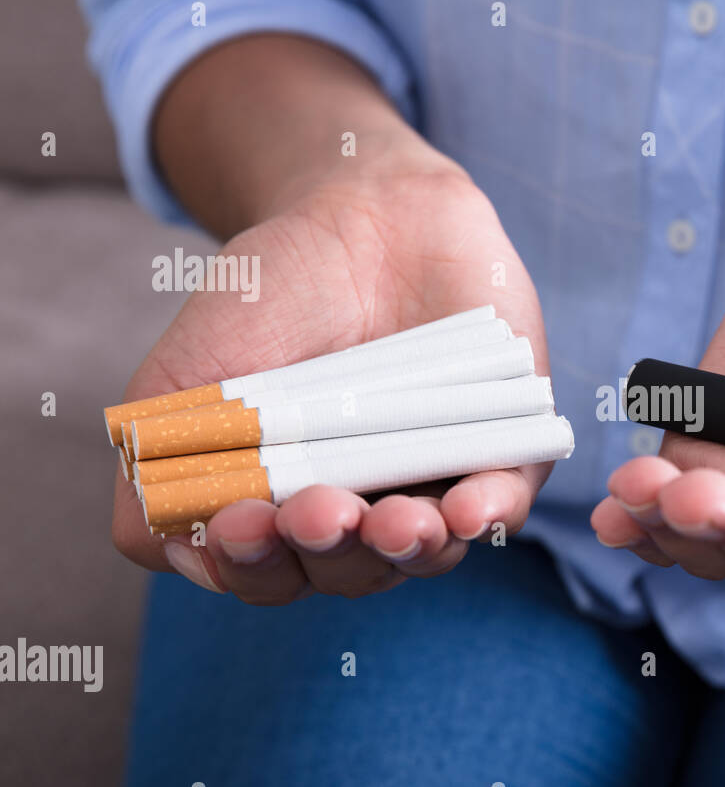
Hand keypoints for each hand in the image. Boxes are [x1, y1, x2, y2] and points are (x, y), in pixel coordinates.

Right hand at [113, 146, 550, 603]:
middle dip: (327, 552)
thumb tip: (176, 551)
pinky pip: (506, 501)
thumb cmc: (271, 303)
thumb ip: (156, 471)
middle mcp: (363, 514)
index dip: (252, 564)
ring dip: (405, 547)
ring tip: (391, 522)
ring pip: (425, 550)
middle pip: (348, 572)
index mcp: (284, 510)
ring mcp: (435, 486)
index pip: (269, 571)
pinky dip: (490, 514)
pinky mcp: (503, 451)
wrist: (363, 214)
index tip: (237, 523)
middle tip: (315, 513)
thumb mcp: (188, 378)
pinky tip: (470, 514)